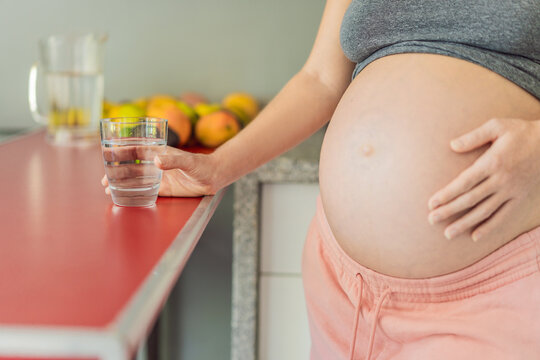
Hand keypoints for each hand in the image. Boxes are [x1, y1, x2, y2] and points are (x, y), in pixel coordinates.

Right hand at [102, 146, 221, 196]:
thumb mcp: (188, 161)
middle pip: (131, 166)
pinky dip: (132, 193)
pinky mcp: (163, 189)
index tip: (107, 154)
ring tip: (108, 189)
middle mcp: (155, 164)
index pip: (135, 150)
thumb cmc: (202, 164)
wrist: (213, 177)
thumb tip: (156, 161)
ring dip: (121, 183)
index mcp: (158, 152)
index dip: (120, 152)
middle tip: (104, 179)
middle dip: (116, 171)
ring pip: (135, 179)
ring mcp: (158, 176)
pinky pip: (144, 191)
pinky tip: (122, 196)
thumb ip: (173, 160)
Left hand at [427, 118, 539, 240]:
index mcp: (492, 162)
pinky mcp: (520, 197)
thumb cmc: (520, 132)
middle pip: (470, 199)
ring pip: (484, 211)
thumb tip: (452, 145)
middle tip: (431, 220)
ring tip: (448, 234)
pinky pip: (503, 216)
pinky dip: (489, 227)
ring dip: (465, 223)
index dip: (447, 194)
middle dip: (449, 211)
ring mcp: (511, 191)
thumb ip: (473, 137)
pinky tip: (475, 236)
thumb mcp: (497, 126)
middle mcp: (501, 180)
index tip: (431, 203)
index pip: (465, 182)